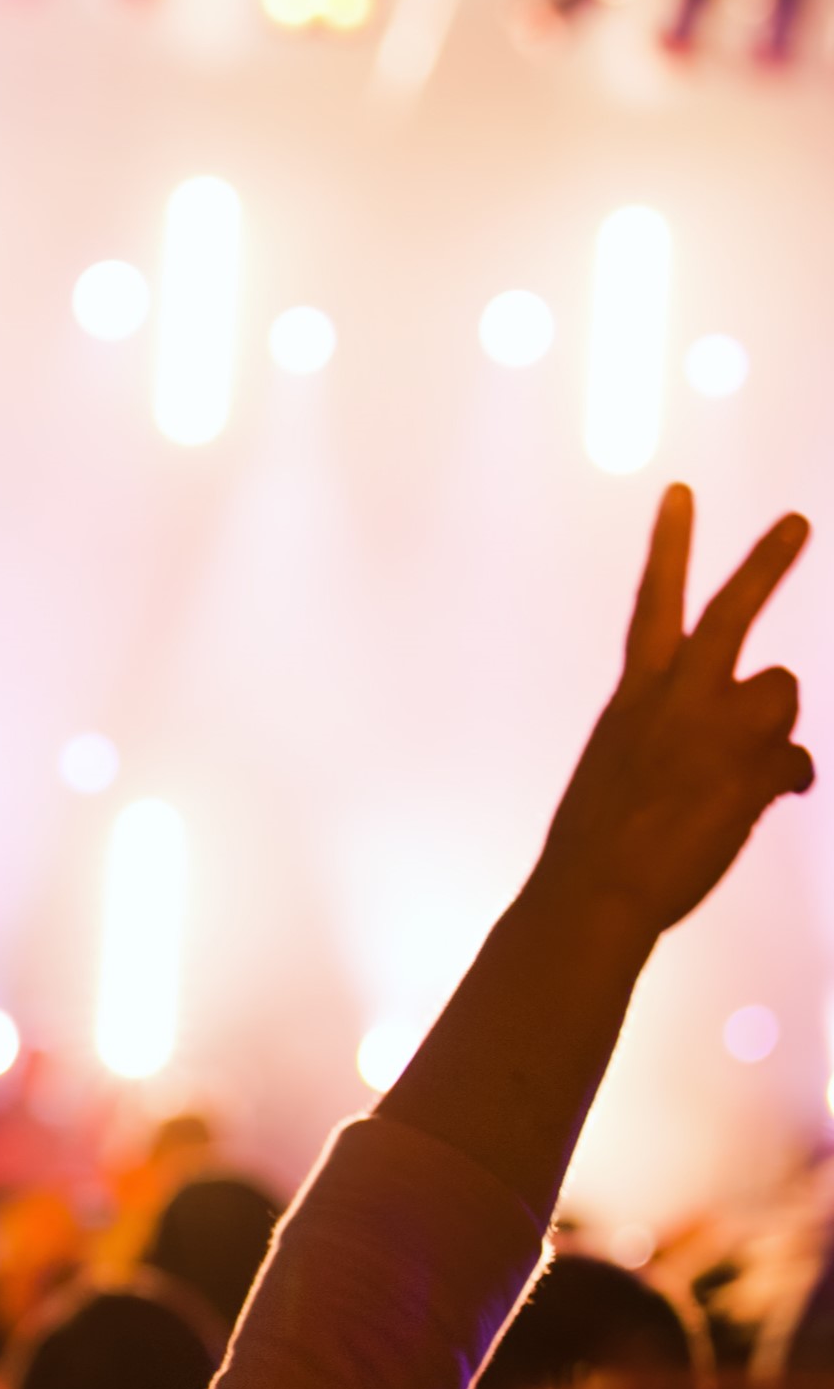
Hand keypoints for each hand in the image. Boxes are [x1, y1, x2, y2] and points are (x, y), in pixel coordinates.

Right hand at [536, 483, 812, 937]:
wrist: (593, 894)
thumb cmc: (598, 845)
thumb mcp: (624, 772)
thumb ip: (677, 740)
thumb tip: (762, 753)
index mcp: (634, 697)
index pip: (653, 605)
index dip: (671, 546)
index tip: (682, 494)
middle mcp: (675, 699)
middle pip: (730, 613)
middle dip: (766, 563)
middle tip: (796, 522)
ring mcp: (715, 730)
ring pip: (781, 693)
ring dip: (774, 728)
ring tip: (741, 773)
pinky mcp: (750, 769)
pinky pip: (796, 761)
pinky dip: (786, 782)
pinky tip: (768, 803)